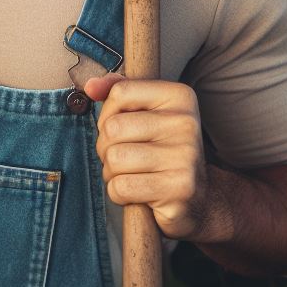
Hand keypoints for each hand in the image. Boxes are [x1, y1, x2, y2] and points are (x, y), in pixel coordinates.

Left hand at [83, 74, 228, 242]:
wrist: (196, 200)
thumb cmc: (162, 151)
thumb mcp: (145, 113)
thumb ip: (117, 92)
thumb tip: (91, 86)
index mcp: (180, 97)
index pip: (120, 93)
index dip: (107, 114)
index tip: (122, 129)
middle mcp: (186, 123)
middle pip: (112, 128)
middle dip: (106, 148)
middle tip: (125, 158)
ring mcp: (185, 156)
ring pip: (114, 158)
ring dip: (112, 173)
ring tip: (132, 175)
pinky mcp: (180, 189)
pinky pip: (121, 187)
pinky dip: (119, 193)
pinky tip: (138, 193)